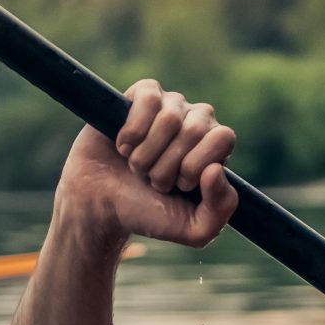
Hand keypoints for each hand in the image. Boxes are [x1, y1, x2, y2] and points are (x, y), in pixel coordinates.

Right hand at [52, 78, 239, 247]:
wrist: (100, 205)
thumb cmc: (148, 213)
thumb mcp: (193, 228)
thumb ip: (220, 209)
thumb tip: (215, 169)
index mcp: (215, 148)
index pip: (223, 138)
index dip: (195, 164)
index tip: (179, 185)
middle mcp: (197, 121)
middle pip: (194, 130)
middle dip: (167, 166)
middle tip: (153, 180)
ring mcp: (170, 105)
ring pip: (168, 118)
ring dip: (146, 154)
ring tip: (137, 166)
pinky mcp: (142, 95)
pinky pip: (148, 98)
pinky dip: (131, 131)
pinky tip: (123, 145)